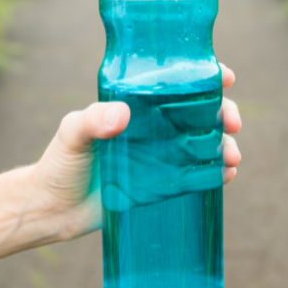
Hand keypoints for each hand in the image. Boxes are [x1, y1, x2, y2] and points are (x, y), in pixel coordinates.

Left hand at [28, 64, 241, 240]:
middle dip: (225, 113)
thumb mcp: (71, 134)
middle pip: (201, 112)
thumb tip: (122, 115)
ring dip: (226, 146)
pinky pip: (199, 175)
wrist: (53, 210)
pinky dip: (217, 173)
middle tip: (233, 124)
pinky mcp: (165, 185)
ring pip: (206, 143)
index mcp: (138, 105)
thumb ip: (92, 120)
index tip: (225, 77)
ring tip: (232, 158)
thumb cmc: (59, 164)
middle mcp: (155, 128)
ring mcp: (162, 156)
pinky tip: (226, 175)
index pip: (176, 83)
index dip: (205, 76)